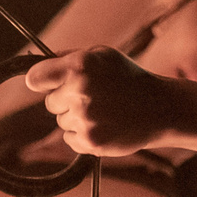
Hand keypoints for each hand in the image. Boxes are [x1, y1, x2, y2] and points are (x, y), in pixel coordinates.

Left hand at [26, 46, 184, 155]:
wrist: (161, 108)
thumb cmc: (129, 78)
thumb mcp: (102, 55)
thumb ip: (68, 57)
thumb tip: (36, 64)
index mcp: (80, 66)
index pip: (34, 78)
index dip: (40, 81)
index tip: (47, 84)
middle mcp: (80, 91)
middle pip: (50, 103)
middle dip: (65, 100)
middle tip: (94, 97)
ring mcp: (85, 118)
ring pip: (62, 121)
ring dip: (76, 118)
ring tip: (105, 111)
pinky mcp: (91, 141)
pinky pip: (70, 139)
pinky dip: (83, 135)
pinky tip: (105, 125)